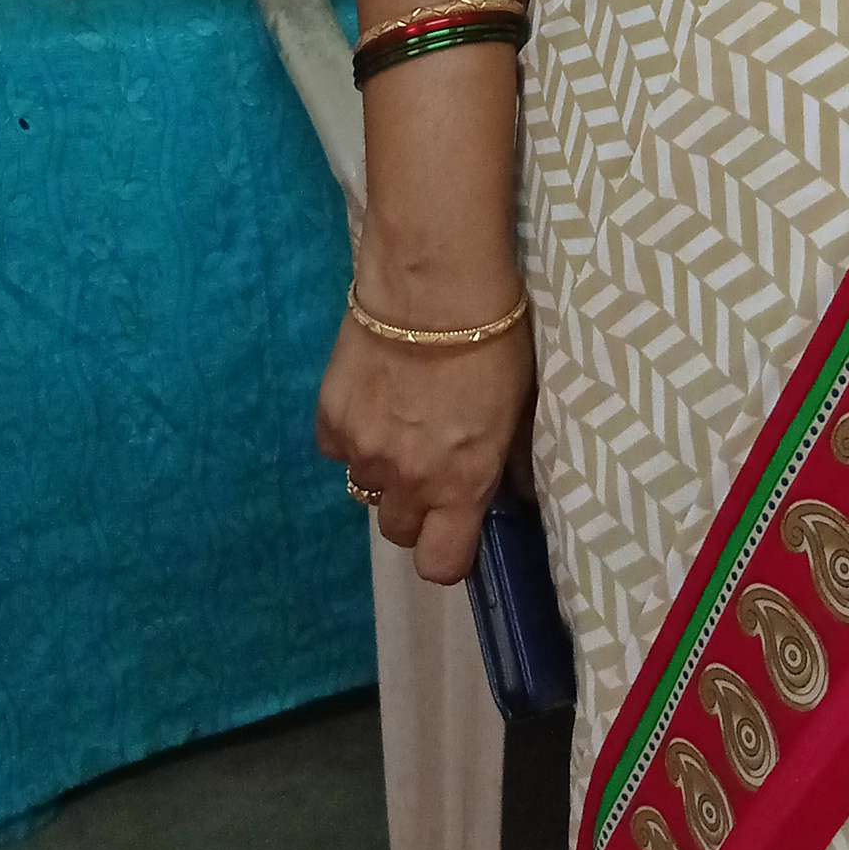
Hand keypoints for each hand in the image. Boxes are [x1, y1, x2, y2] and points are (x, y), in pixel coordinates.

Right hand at [316, 310, 534, 584]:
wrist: (434, 283)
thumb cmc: (495, 341)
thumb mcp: (518, 408)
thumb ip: (506, 461)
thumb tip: (509, 492)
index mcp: (460, 485)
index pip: (440, 566)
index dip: (446, 551)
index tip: (454, 525)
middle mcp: (408, 481)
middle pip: (399, 531)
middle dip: (415, 505)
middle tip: (429, 460)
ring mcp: (363, 451)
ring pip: (366, 487)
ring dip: (383, 466)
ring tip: (401, 417)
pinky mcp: (330, 418)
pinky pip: (338, 449)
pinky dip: (352, 432)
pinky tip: (373, 395)